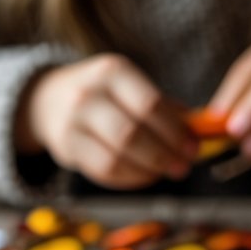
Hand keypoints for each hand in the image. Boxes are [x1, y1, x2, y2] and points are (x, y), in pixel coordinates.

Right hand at [14, 56, 196, 187]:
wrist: (49, 100)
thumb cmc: (104, 96)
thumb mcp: (130, 87)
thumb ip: (164, 107)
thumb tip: (202, 130)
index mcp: (112, 71)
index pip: (149, 104)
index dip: (175, 131)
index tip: (193, 148)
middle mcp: (89, 94)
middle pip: (133, 133)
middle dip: (164, 154)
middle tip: (183, 167)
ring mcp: (74, 122)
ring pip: (117, 157)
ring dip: (148, 170)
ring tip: (165, 172)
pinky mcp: (67, 148)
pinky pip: (104, 171)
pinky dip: (130, 178)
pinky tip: (145, 176)